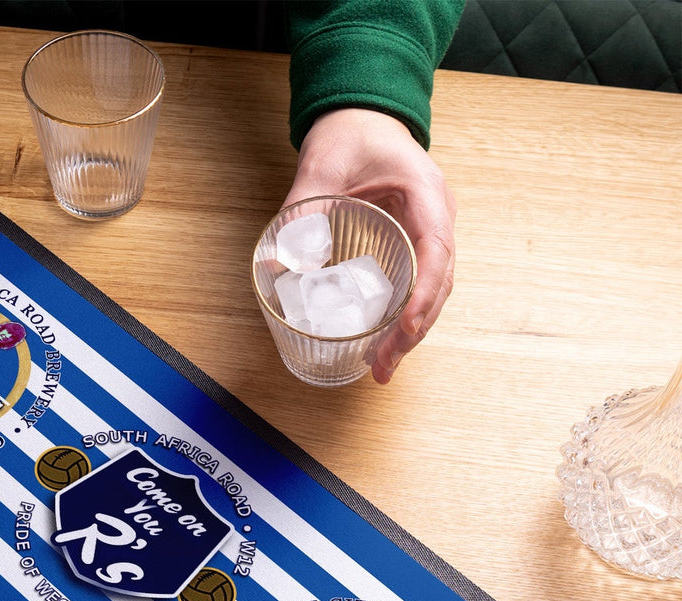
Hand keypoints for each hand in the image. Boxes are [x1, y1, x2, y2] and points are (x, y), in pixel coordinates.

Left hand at [283, 108, 455, 383]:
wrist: (362, 113)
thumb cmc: (348, 133)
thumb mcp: (320, 167)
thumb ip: (300, 213)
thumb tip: (279, 264)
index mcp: (425, 195)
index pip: (437, 252)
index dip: (424, 296)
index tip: (405, 331)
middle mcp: (437, 216)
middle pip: (440, 283)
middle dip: (415, 330)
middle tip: (384, 367)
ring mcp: (430, 230)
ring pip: (434, 289)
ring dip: (413, 330)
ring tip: (383, 367)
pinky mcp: (415, 240)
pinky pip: (420, 282)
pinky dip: (407, 315)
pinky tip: (385, 341)